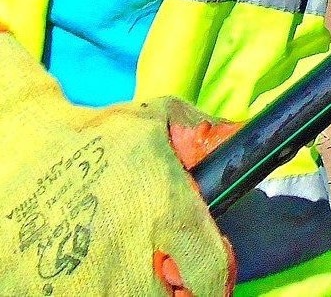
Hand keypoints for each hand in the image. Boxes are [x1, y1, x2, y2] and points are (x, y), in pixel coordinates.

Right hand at [0, 34, 235, 295]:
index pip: (210, 273)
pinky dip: (94, 289)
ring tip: (130, 267)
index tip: (214, 274)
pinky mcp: (47, 296)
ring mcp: (87, 283)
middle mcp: (130, 255)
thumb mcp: (160, 117)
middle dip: (178, 291)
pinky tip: (92, 269)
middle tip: (170, 273)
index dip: (219, 279)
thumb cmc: (98, 136)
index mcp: (165, 212)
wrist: (23, 154)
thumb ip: (205, 132)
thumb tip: (243, 134)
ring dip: (136, 290)